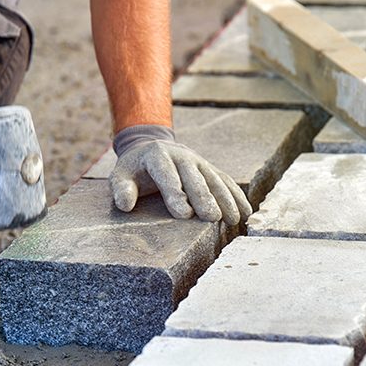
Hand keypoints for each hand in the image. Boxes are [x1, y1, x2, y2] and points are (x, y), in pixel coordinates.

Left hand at [109, 125, 251, 225]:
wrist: (150, 146)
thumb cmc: (134, 169)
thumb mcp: (120, 175)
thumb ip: (121, 189)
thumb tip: (125, 205)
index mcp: (157, 155)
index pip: (167, 176)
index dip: (176, 194)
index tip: (184, 214)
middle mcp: (182, 156)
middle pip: (194, 178)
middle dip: (204, 198)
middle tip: (212, 218)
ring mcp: (198, 161)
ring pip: (214, 179)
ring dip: (225, 199)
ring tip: (233, 219)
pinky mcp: (209, 168)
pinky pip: (225, 181)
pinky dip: (236, 196)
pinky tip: (245, 212)